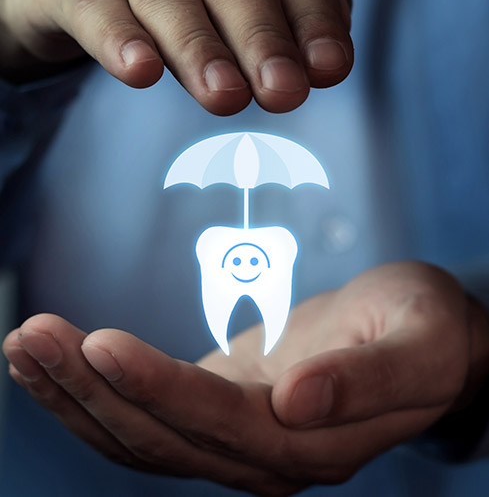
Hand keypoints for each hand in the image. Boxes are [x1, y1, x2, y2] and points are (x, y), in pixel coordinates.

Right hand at [0, 0, 352, 114]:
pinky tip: (139, 71)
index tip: (328, 69)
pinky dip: (120, 38)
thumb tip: (331, 56)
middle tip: (283, 92)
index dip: (313, 21)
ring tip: (225, 96)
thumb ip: (288, 13)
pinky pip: (96, 5)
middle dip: (263, 39)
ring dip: (200, 48)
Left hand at [5, 262, 485, 495]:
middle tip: (32, 333)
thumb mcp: (419, 343)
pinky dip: (95, 393)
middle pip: (160, 437)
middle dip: (90, 389)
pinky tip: (58, 362)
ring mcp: (235, 440)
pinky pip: (146, 415)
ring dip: (76, 394)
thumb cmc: (426, 331)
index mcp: (312, 448)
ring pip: (139, 435)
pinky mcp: (220, 412)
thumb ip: (367, 380)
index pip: (218, 425)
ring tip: (25, 343)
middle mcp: (264, 459)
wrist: (422, 339)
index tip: (98, 343)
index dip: (156, 389)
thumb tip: (299, 401)